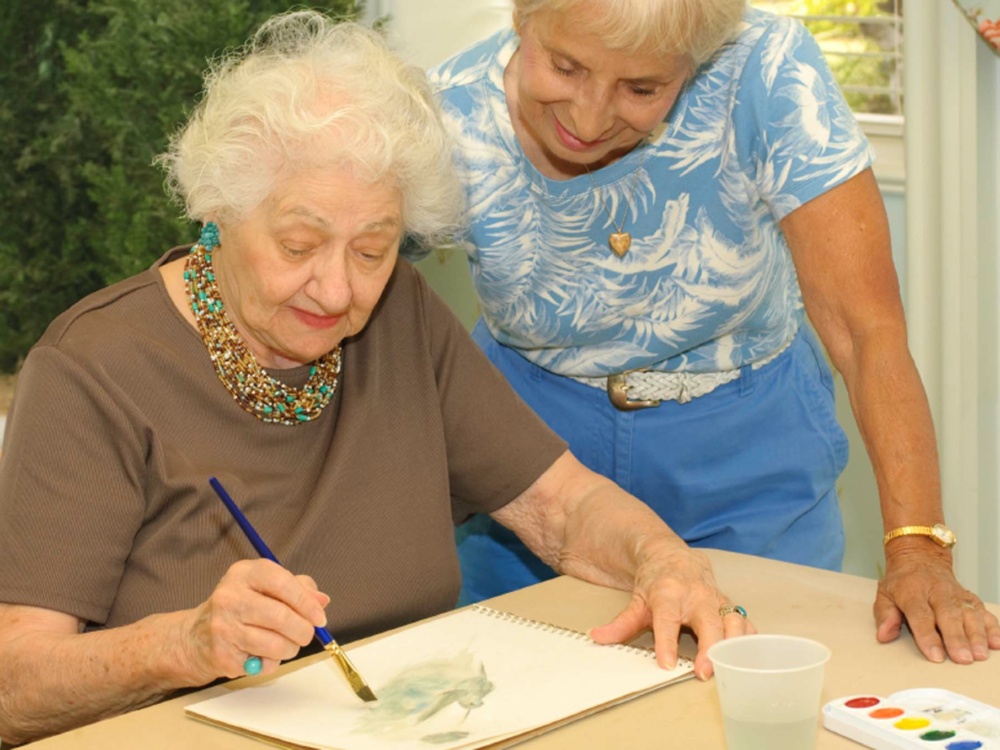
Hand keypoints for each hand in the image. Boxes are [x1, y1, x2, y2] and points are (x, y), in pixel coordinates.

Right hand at [180, 559, 330, 681]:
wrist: (197, 636)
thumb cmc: (242, 606)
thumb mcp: (266, 586)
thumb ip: (298, 588)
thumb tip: (321, 601)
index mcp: (244, 573)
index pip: (282, 582)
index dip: (306, 602)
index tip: (319, 617)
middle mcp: (229, 597)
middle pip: (280, 617)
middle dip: (303, 630)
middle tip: (307, 634)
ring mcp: (223, 627)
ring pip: (275, 644)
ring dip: (290, 649)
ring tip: (286, 644)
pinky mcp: (222, 655)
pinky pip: (262, 664)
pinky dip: (271, 663)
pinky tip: (262, 654)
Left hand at [588, 546, 754, 679]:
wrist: (674, 557)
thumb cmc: (656, 582)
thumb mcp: (636, 601)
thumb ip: (620, 623)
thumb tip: (597, 638)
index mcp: (668, 593)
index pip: (667, 619)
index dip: (666, 642)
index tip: (666, 665)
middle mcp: (696, 595)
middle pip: (708, 622)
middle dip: (709, 648)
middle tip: (704, 673)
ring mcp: (716, 599)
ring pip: (733, 621)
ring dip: (734, 646)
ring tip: (731, 669)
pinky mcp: (729, 605)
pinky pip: (745, 623)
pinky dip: (749, 641)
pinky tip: (747, 659)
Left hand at [874, 544, 999, 662]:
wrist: (920, 558)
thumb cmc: (901, 582)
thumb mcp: (884, 594)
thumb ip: (884, 615)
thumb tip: (884, 635)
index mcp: (913, 592)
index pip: (921, 615)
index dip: (928, 636)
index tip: (935, 656)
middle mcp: (938, 592)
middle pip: (949, 616)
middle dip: (957, 639)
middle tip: (963, 659)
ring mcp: (957, 595)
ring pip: (970, 615)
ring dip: (977, 636)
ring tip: (979, 656)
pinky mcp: (971, 599)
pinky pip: (984, 613)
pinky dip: (993, 628)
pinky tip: (997, 643)